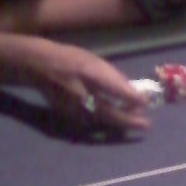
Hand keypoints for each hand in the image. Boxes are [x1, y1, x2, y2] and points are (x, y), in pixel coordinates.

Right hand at [26, 43, 150, 133]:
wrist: (39, 66)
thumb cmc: (71, 59)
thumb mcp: (93, 60)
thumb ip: (111, 76)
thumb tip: (132, 92)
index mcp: (86, 72)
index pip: (112, 87)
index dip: (130, 97)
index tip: (145, 102)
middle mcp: (78, 92)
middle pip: (106, 111)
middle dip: (127, 120)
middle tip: (146, 125)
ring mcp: (71, 106)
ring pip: (99, 120)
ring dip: (118, 123)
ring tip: (135, 122)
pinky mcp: (67, 115)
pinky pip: (90, 122)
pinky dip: (105, 123)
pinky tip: (116, 122)